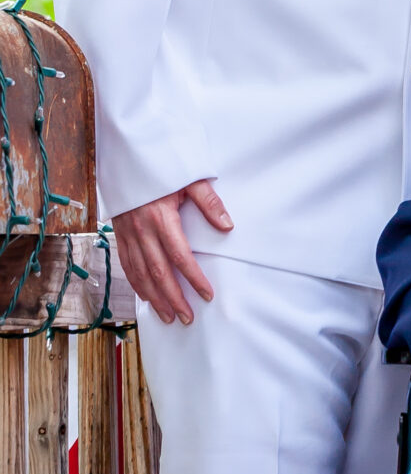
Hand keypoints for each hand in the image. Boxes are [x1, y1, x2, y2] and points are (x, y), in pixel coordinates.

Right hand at [113, 180, 232, 325]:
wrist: (129, 156)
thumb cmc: (162, 168)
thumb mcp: (190, 179)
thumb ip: (209, 202)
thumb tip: (227, 226)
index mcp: (160, 218)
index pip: (180, 256)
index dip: (194, 278)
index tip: (206, 295)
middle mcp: (140, 229)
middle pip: (158, 271)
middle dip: (173, 298)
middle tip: (187, 317)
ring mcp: (127, 233)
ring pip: (139, 273)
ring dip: (154, 297)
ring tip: (168, 316)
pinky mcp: (119, 234)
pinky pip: (127, 264)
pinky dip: (136, 284)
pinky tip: (147, 298)